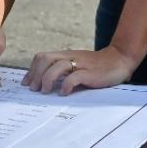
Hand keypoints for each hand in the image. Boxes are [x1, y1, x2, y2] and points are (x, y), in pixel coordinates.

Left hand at [23, 47, 137, 95]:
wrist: (119, 60)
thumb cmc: (96, 66)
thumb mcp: (77, 64)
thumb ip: (63, 71)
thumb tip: (43, 84)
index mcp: (65, 55)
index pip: (42, 57)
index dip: (32, 70)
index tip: (27, 84)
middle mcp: (71, 57)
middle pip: (45, 59)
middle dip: (36, 74)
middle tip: (34, 90)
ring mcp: (80, 64)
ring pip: (57, 66)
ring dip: (47, 79)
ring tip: (45, 91)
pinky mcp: (90, 73)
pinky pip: (74, 77)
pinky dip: (66, 85)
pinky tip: (64, 92)